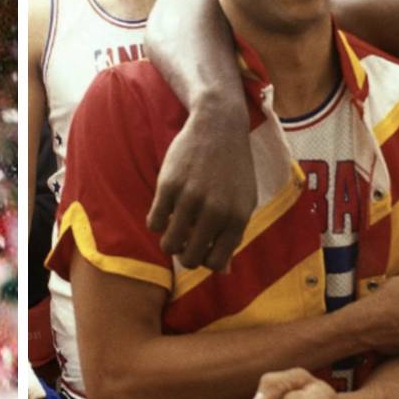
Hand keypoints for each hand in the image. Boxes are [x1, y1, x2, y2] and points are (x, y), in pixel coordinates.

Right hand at [148, 105, 256, 271]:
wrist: (219, 126)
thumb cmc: (233, 168)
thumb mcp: (244, 201)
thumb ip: (234, 235)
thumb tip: (224, 272)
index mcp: (237, 218)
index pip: (216, 264)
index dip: (205, 260)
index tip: (201, 248)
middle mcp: (216, 211)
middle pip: (189, 259)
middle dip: (183, 255)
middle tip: (183, 241)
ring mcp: (191, 198)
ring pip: (169, 244)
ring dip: (168, 242)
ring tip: (172, 228)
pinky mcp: (169, 185)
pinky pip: (155, 222)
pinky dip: (157, 223)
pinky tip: (164, 211)